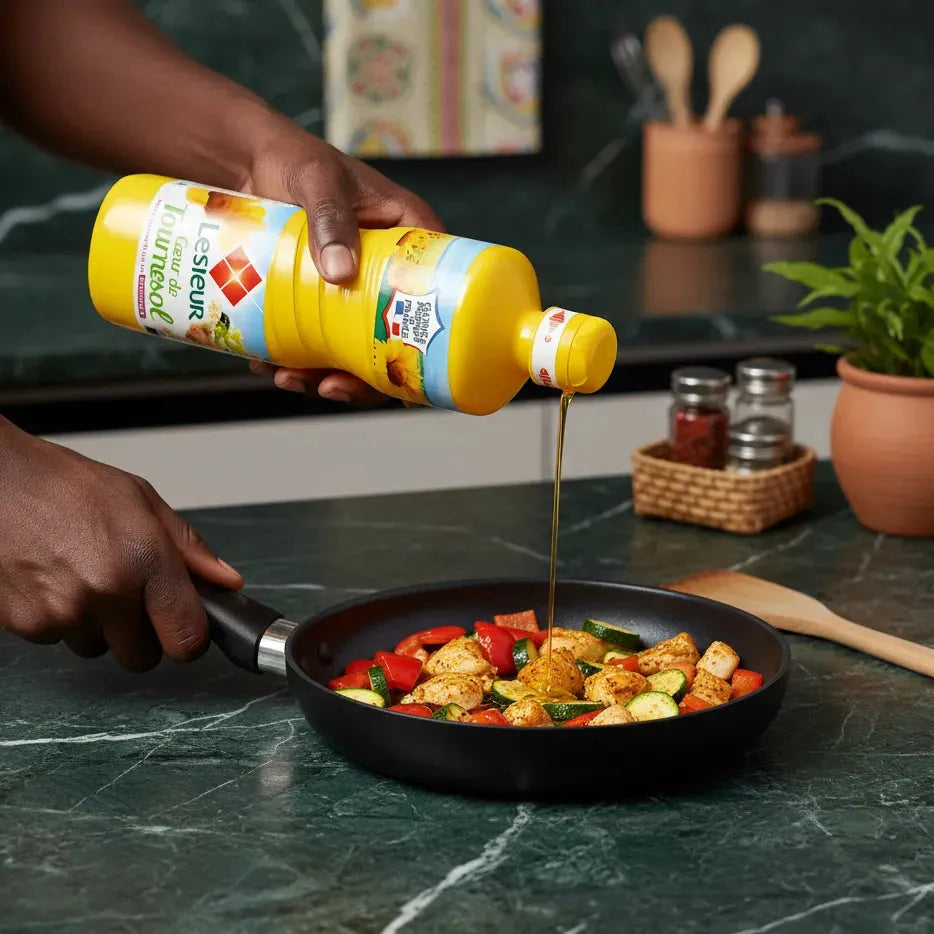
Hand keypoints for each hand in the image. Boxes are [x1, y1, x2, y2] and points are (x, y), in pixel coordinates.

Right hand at [0, 420, 241, 670]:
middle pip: (142, 656)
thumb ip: (189, 549)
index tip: (185, 627)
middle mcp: (106, 592)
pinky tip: (54, 578)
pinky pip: (57, 639)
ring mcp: (63, 613)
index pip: (187, 638)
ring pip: (97, 647)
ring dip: (96, 624)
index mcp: (144, 560)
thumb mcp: (142, 501)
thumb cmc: (64, 485)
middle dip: (141, 634)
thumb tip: (224, 581)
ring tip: (82, 574)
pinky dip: (59, 618)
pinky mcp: (26, 624)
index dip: (189, 637)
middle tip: (129, 596)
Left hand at [242, 119, 443, 402]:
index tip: (404, 385)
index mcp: (411, 240)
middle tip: (330, 386)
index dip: (430, 350)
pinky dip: (295, 363)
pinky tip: (269, 365)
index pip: (438, 299)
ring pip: (353, 353)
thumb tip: (340, 271)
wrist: (248, 162)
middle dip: (363, 379)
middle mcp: (388, 274)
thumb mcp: (319, 180)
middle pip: (394, 343)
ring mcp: (354, 294)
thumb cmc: (297, 158)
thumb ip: (331, 218)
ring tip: (287, 377)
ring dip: (324, 377)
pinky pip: (318, 344)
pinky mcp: (320, 304)